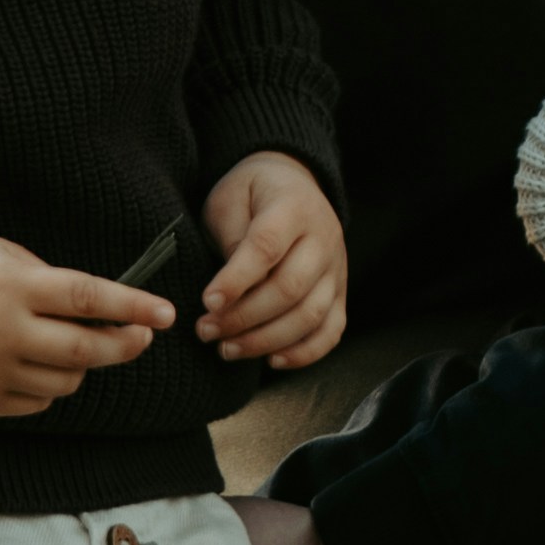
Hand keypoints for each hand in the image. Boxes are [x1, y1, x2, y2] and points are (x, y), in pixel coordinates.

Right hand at [0, 231, 170, 418]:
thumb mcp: (3, 254)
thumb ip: (51, 282)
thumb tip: (105, 311)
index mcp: (12, 288)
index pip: (88, 298)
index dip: (133, 306)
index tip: (167, 314)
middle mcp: (2, 333)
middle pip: (86, 350)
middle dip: (125, 344)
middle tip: (142, 336)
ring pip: (66, 381)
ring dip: (83, 364)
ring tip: (70, 341)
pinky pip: (37, 402)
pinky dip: (49, 384)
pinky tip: (35, 362)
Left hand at [198, 151, 346, 372]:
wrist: (293, 183)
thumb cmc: (252, 193)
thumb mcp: (230, 199)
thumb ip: (231, 237)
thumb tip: (227, 292)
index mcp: (294, 207)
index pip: (267, 247)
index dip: (236, 279)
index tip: (206, 302)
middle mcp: (323, 238)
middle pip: (289, 288)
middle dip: (243, 317)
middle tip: (205, 330)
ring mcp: (336, 268)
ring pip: (310, 315)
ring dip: (266, 340)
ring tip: (226, 349)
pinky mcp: (340, 292)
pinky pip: (331, 331)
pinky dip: (304, 353)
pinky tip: (270, 360)